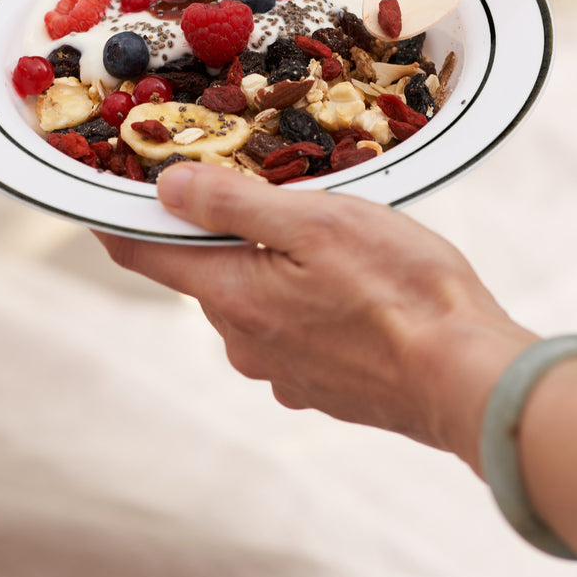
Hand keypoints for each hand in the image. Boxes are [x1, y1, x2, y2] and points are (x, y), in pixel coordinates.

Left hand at [96, 163, 533, 471]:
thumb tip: (165, 189)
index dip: (121, 218)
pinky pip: (291, 329)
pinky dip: (306, 300)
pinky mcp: (319, 387)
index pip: (145, 255)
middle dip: (226, 231)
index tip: (106, 192)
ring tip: (335, 242)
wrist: (470, 380)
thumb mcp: (316, 221)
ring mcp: (280, 371)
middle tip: (273, 191)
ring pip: (254, 298)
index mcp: (231, 296)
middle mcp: (243, 342)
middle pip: (207, 271)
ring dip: (274, 265)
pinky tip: (356, 288)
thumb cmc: (402, 291)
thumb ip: (233, 204)